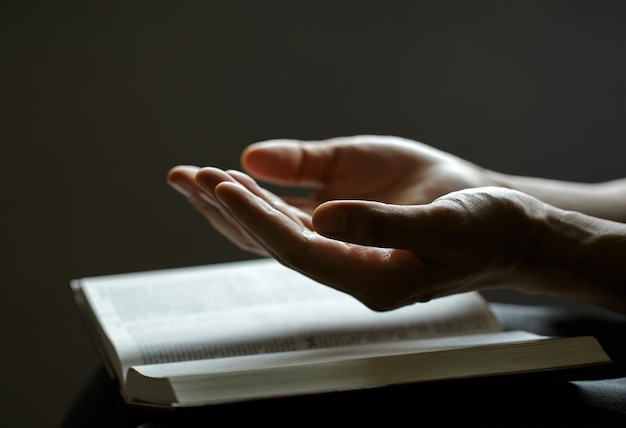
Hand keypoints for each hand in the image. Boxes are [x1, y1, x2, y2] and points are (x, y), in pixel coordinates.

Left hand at [168, 135, 497, 255]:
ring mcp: (346, 250)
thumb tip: (322, 217)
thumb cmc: (486, 227)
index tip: (222, 186)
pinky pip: (294, 219)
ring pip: (278, 233)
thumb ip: (383, 223)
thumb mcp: (444, 221)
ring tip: (195, 178)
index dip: (258, 219)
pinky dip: (263, 200)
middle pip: (276, 244)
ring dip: (236, 205)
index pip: (300, 250)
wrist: (507, 229)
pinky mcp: (348, 230)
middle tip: (190, 177)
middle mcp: (351, 269)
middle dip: (231, 210)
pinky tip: (236, 183)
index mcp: (374, 278)